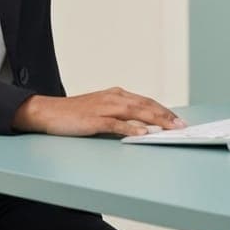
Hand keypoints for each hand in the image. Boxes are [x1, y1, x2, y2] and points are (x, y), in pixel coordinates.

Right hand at [12, 87, 184, 136]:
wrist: (48, 112)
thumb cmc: (75, 114)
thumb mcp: (102, 111)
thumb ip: (121, 115)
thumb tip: (143, 126)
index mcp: (116, 95)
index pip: (146, 102)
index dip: (164, 110)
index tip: (179, 120)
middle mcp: (113, 98)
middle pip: (145, 105)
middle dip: (166, 115)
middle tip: (182, 125)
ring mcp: (103, 108)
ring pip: (135, 112)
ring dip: (155, 120)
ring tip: (169, 128)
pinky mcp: (94, 120)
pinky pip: (116, 124)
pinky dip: (131, 129)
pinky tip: (142, 134)